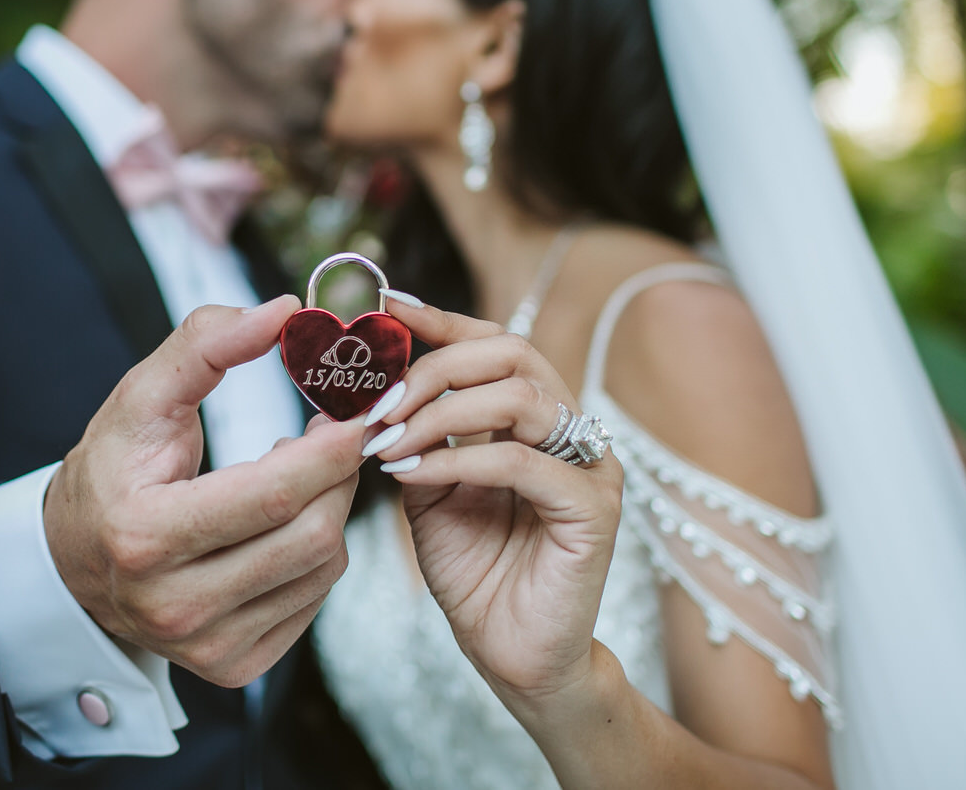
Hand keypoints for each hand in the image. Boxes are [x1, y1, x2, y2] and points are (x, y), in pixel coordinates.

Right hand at [44, 294, 364, 688]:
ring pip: (323, 568)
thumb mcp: (141, 395)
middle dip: (339, 472)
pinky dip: (316, 551)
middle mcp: (173, 604)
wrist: (76, 558)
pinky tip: (285, 522)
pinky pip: (314, 599)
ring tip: (297, 473)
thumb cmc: (115, 467)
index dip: (332, 445)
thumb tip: (286, 311)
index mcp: (145, 535)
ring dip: (331, 508)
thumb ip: (205, 343)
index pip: (274, 492)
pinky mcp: (233, 667)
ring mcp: (206, 646)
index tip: (364, 404)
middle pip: (312, 534)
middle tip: (336, 430)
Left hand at [358, 295, 623, 708]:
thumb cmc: (476, 572)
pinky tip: (414, 474)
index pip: (493, 345)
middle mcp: (570, 431)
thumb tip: (372, 387)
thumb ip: (415, 436)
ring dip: (441, 411)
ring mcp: (589, 467)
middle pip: (512, 352)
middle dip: (436, 366)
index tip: (385, 309)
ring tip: (389, 441)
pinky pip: (521, 462)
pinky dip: (459, 460)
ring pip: (520, 397)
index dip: (441, 321)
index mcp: (533, 419)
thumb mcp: (428, 489)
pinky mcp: (593, 509)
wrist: (512, 657)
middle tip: (381, 400)